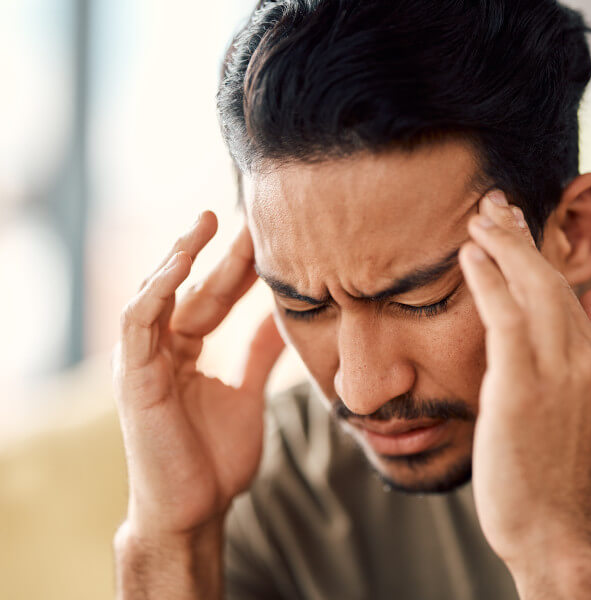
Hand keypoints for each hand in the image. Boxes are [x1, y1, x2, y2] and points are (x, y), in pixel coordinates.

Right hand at [112, 211, 284, 539]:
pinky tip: (180, 262)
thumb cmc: (216, 460)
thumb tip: (285, 319)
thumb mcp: (248, 393)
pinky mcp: (132, 377)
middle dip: (217, 253)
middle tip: (248, 216)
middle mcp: (161, 351)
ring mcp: (143, 361)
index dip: (238, 268)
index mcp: (185, 353)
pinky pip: (137, 322)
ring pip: (156, 293)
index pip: (213, 298)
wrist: (196, 510)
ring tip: (207, 222)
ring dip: (179, 255)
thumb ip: (258, 355)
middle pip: (191, 290)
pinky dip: (155, 289)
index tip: (268, 237)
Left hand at [458, 191, 590, 566]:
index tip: (517, 224)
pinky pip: (505, 318)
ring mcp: (557, 371)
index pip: (567, 290)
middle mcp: (583, 357)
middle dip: (522, 236)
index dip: (540, 253)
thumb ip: (590, 346)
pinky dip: (489, 280)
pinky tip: (470, 254)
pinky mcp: (522, 386)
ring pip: (533, 288)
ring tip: (480, 214)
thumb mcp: (581, 402)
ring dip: (505, 245)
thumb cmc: (552, 465)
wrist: (549, 522)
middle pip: (552, 278)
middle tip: (494, 201)